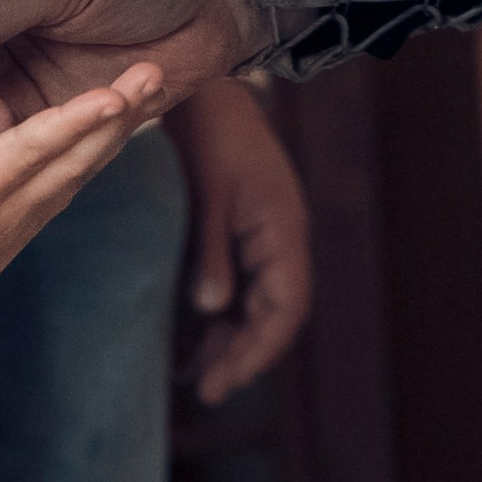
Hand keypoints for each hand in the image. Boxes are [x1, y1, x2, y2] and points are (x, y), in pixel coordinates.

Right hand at [0, 66, 161, 357]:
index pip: (27, 154)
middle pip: (73, 155)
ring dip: (121, 125)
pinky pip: (74, 175)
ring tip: (156, 83)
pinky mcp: (27, 216)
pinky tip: (125, 120)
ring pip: (82, 164)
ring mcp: (24, 215)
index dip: (70, 123)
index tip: (111, 95)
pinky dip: (104, 144)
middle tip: (157, 72)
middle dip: (117, 114)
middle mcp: (9, 208)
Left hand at [168, 76, 312, 403]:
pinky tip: (194, 337)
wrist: (207, 89)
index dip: (261, 349)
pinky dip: (224, 315)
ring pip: (258, 303)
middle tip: (208, 392)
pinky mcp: (245, 230)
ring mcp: (265, 235)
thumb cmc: (209, 135)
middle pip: (274, 313)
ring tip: (198, 376)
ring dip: (234, 340)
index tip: (227, 381)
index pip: (286, 306)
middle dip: (245, 354)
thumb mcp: (210, 193)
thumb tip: (211, 307)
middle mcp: (282, 237)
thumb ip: (213, 250)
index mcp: (283, 230)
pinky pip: (244, 285)